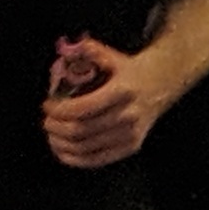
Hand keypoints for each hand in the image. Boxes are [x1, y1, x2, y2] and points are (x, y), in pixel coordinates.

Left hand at [41, 40, 170, 169]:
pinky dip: (75, 159)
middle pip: (80, 130)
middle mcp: (129, 115)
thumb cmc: (130, 71)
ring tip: (52, 134)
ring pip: (85, 147)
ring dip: (61, 143)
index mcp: (123, 91)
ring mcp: (131, 134)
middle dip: (56, 127)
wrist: (161, 84)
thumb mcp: (112, 56)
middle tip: (47, 120)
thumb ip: (89, 50)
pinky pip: (97, 160)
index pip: (82, 108)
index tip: (47, 105)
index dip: (58, 110)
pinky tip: (62, 150)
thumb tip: (67, 49)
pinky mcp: (131, 147)